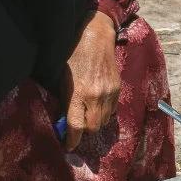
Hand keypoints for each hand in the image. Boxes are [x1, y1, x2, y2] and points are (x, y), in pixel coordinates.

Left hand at [62, 11, 119, 150]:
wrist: (96, 35)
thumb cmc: (73, 53)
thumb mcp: (62, 76)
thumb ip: (64, 99)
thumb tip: (64, 120)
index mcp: (79, 93)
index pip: (76, 126)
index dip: (72, 140)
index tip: (68, 146)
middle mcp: (96, 96)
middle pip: (93, 128)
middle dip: (84, 132)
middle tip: (76, 127)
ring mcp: (109, 93)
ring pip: (104, 121)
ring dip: (95, 122)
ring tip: (86, 114)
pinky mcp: (117, 88)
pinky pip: (112, 110)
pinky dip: (104, 112)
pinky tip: (96, 104)